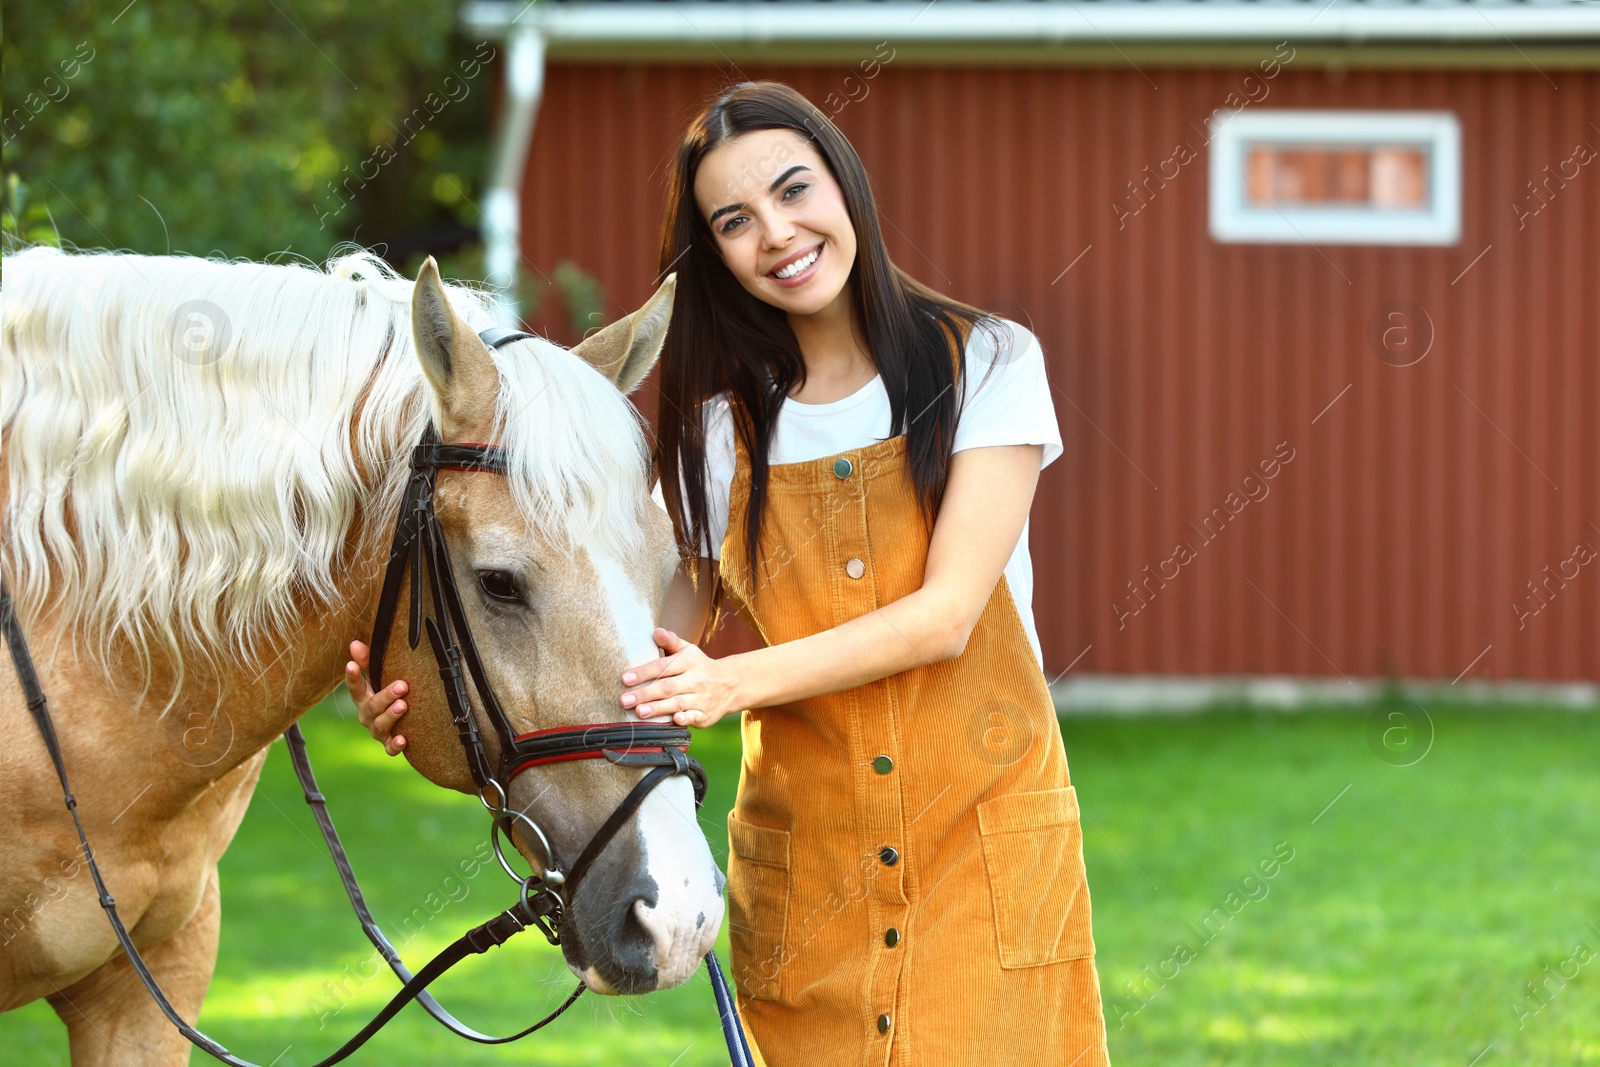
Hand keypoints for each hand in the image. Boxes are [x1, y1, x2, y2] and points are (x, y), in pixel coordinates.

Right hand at [345, 640, 408, 755]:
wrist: (402, 724)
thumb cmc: (388, 695)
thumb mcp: (379, 677)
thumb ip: (367, 661)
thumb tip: (354, 643)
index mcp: (363, 698)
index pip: (355, 687)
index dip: (352, 676)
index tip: (351, 664)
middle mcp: (367, 715)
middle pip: (372, 706)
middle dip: (386, 695)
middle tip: (402, 686)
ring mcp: (377, 731)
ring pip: (380, 726)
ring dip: (391, 716)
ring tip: (403, 705)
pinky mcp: (389, 744)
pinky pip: (389, 748)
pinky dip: (395, 745)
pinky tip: (403, 739)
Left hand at [620, 628, 741, 728]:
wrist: (731, 684)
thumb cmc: (699, 667)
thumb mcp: (688, 651)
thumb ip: (670, 642)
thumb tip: (656, 631)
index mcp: (689, 661)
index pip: (663, 666)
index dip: (644, 672)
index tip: (625, 679)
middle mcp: (696, 679)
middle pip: (668, 687)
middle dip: (645, 694)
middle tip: (624, 700)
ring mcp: (702, 698)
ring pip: (678, 703)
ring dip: (658, 708)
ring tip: (639, 712)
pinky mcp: (706, 715)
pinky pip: (695, 717)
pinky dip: (685, 719)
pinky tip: (674, 720)